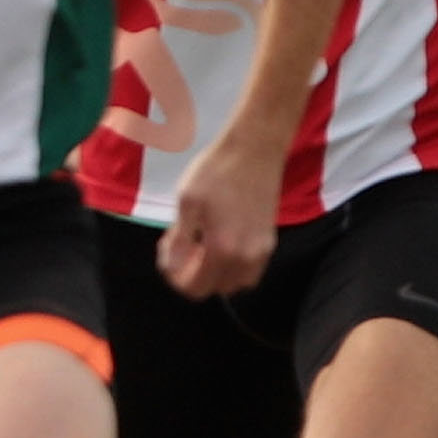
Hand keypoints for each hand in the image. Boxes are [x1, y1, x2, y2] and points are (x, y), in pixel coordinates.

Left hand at [160, 130, 279, 297]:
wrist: (254, 149)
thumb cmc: (216, 171)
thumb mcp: (186, 203)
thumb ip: (179, 241)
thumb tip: (172, 268)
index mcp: (222, 249)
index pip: (194, 288)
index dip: (174, 277)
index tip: (168, 249)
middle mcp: (246, 257)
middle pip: (213, 289)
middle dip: (192, 274)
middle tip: (182, 243)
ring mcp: (261, 251)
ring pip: (233, 283)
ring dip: (213, 273)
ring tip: (200, 243)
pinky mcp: (269, 241)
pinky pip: (249, 271)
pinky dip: (232, 267)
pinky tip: (220, 241)